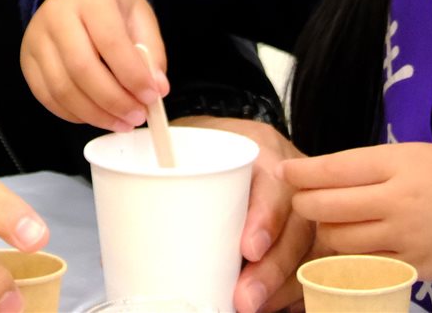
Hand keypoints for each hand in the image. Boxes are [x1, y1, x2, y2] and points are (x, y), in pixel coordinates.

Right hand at [19, 0, 167, 131]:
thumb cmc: (110, 5)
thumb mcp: (140, 16)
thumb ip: (151, 52)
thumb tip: (157, 89)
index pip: (110, 42)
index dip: (132, 75)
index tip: (151, 97)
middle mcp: (56, 15)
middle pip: (82, 69)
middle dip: (113, 101)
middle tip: (137, 117)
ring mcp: (36, 39)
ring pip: (62, 89)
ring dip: (95, 114)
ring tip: (121, 122)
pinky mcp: (26, 61)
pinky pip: (47, 98)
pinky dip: (74, 114)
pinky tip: (97, 115)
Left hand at [173, 117, 313, 312]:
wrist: (231, 135)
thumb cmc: (204, 145)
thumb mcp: (188, 146)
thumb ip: (167, 182)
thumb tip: (119, 238)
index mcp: (262, 152)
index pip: (273, 184)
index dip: (266, 218)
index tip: (248, 248)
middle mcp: (290, 181)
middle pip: (298, 227)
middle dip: (273, 270)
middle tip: (245, 300)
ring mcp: (303, 208)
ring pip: (309, 252)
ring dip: (284, 286)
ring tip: (255, 308)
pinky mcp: (305, 234)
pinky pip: (312, 266)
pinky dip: (295, 290)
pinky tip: (276, 306)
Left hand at [280, 143, 431, 282]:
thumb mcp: (411, 155)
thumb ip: (368, 166)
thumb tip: (320, 175)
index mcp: (397, 164)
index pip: (335, 169)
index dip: (302, 172)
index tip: (285, 172)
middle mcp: (398, 201)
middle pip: (329, 208)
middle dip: (305, 204)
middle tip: (301, 200)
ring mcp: (405, 238)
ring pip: (341, 241)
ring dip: (327, 232)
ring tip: (331, 222)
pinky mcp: (412, 267)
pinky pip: (364, 266)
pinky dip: (350, 257)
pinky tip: (350, 247)